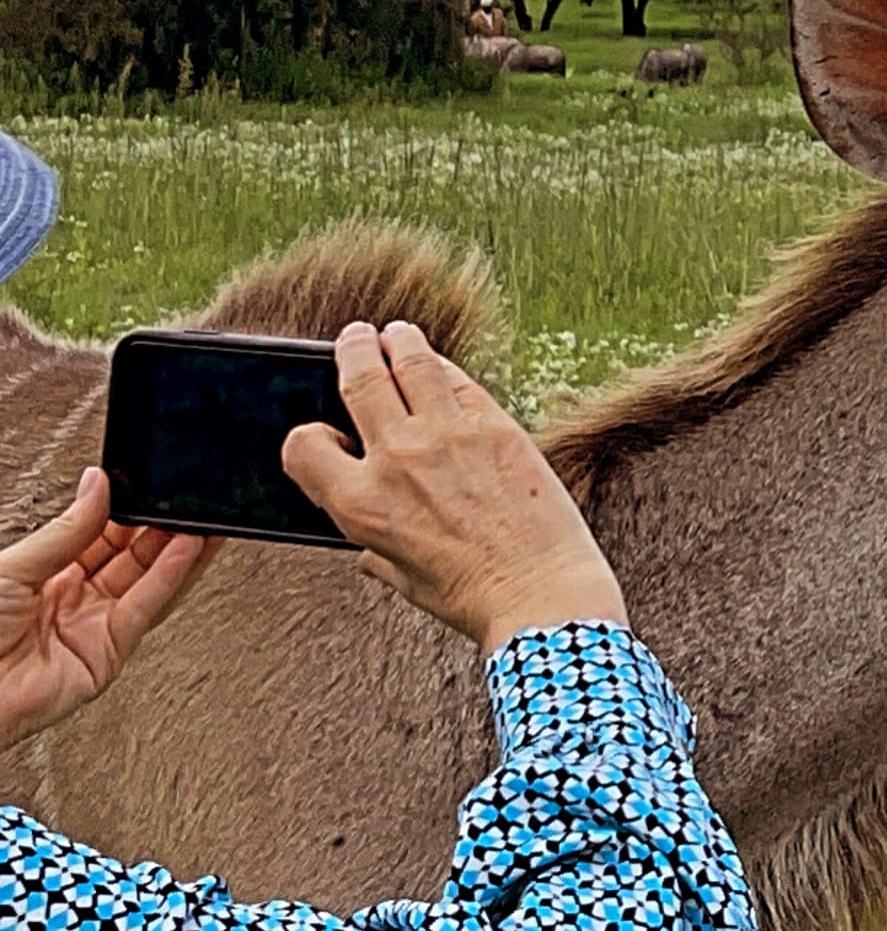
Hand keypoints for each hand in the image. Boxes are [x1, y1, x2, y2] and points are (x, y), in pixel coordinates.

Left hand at [0, 469, 217, 750]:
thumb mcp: (13, 566)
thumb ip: (66, 530)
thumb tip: (96, 485)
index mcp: (45, 576)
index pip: (99, 537)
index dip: (126, 512)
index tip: (148, 485)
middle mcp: (73, 601)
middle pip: (130, 559)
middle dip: (160, 528)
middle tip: (185, 499)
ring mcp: (92, 629)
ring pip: (147, 583)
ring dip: (179, 551)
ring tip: (203, 520)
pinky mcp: (107, 656)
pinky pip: (144, 610)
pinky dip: (170, 579)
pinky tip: (187, 550)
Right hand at [282, 321, 626, 652]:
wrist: (540, 593)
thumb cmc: (473, 595)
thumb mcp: (400, 577)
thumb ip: (374, 548)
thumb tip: (364, 544)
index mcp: (359, 504)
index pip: (303, 444)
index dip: (309, 435)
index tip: (325, 429)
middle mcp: (395, 460)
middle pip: (357, 379)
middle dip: (352, 351)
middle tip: (355, 338)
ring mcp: (446, 436)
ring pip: (409, 361)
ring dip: (398, 341)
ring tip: (396, 334)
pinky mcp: (495, 426)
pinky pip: (460, 380)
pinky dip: (444, 368)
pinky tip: (443, 367)